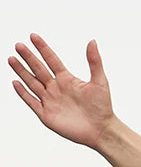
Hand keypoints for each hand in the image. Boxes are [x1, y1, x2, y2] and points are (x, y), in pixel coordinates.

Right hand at [8, 33, 113, 148]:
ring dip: (22, 71)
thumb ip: (94, 62)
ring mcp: (50, 101)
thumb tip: (92, 41)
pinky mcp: (46, 114)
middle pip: (39, 69)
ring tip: (11, 59)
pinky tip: (15, 82)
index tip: (33, 36)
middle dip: (28, 57)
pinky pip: (31, 101)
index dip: (43, 48)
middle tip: (18, 45)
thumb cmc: (103, 107)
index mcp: (68, 79)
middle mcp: (57, 88)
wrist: (100, 130)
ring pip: (32, 83)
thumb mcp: (100, 81)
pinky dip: (23, 92)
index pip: (52, 60)